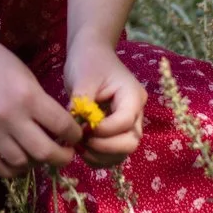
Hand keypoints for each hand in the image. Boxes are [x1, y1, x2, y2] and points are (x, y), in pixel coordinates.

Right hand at [0, 27, 79, 178]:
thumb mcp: (24, 74)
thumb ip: (40, 102)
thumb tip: (57, 128)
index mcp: (28, 96)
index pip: (62, 126)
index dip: (74, 134)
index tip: (76, 136)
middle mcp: (10, 117)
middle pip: (44, 152)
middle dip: (61, 157)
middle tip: (65, 154)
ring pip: (21, 162)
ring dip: (35, 163)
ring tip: (39, 155)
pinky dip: (10, 169)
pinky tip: (18, 162)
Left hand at [62, 38, 145, 170]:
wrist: (91, 55)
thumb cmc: (89, 61)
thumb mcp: (83, 78)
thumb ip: (82, 103)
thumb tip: (76, 128)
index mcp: (132, 96)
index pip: (125, 122)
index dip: (104, 131)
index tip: (83, 127)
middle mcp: (136, 113)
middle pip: (130, 142)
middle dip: (105, 147)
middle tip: (82, 140)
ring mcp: (129, 124)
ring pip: (123, 152)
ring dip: (101, 156)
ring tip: (80, 146)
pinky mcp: (117, 132)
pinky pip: (114, 154)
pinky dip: (99, 158)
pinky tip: (82, 149)